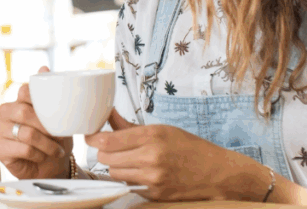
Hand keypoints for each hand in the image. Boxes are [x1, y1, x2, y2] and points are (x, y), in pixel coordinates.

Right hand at [0, 66, 71, 179]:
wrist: (52, 165)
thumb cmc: (54, 139)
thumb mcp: (57, 116)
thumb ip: (50, 94)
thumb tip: (43, 67)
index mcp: (19, 100)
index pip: (24, 91)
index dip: (40, 101)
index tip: (56, 115)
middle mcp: (6, 112)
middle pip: (22, 111)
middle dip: (45, 126)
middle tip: (60, 136)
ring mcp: (0, 130)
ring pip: (25, 133)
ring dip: (46, 144)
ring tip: (56, 150)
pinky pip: (22, 148)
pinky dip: (37, 154)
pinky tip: (42, 157)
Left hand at [84, 109, 258, 200]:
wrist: (217, 173)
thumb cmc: (189, 147)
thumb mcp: (161, 129)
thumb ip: (129, 125)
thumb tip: (107, 113)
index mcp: (152, 136)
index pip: (108, 140)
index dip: (93, 138)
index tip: (89, 135)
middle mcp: (151, 157)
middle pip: (106, 158)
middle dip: (104, 153)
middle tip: (110, 148)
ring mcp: (153, 178)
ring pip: (114, 173)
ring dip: (115, 167)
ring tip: (128, 160)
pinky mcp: (154, 194)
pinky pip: (128, 185)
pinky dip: (129, 178)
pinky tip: (140, 172)